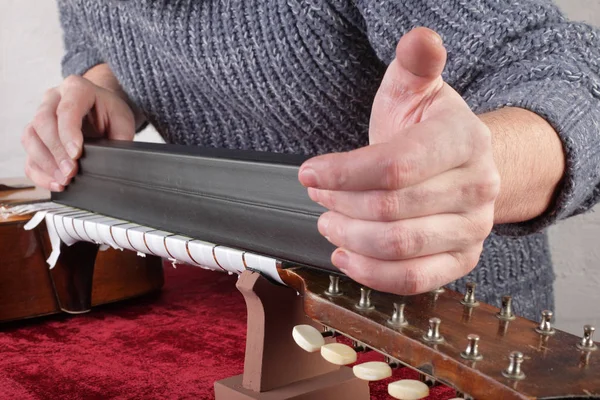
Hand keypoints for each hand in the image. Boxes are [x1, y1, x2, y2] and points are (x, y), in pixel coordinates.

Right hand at [21, 75, 135, 190]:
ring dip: (45, 163)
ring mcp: (40, 115)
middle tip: (71, 172)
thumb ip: (120, 137)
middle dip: (56, 151)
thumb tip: (114, 162)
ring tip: (64, 180)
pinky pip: (29, 154)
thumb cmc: (110, 112)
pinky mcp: (36, 135)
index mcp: (77, 88)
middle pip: (43, 123)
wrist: (101, 108)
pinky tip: (55, 183)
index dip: (68, 133)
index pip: (66, 110)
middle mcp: (53, 99)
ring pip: (30, 137)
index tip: (76, 154)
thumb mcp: (123, 121)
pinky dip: (39, 172)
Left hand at [298, 27, 500, 294]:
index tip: (308, 172)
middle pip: (391, 209)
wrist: (460, 165)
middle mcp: (478, 187)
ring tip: (328, 222)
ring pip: (399, 247)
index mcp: (465, 140)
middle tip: (318, 194)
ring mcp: (473, 228)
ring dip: (350, 237)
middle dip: (340, 203)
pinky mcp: (462, 259)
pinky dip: (372, 273)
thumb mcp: (416, 92)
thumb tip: (419, 38)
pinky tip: (346, 255)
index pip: (396, 165)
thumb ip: (414, 66)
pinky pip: (415, 279)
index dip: (344, 173)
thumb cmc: (427, 129)